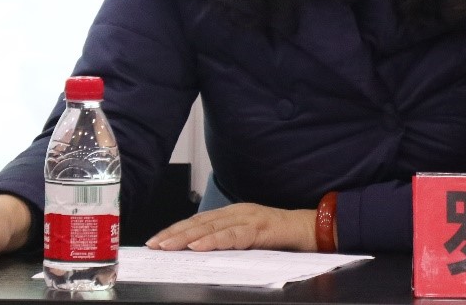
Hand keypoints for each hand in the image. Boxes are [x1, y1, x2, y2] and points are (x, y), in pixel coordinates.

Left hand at [146, 203, 316, 251]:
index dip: (176, 230)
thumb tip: (199, 253)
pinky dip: (215, 240)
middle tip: (154, 244)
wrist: (310, 229)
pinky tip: (199, 246)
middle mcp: (237, 212)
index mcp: (232, 214)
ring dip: (187, 237)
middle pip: (199, 222)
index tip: (156, 240)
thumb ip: (227, 241)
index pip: (198, 221)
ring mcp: (248, 217)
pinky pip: (233, 235)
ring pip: (212, 227)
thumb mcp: (247, 238)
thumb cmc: (279, 237)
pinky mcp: (259, 228)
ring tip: (168, 245)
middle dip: (174, 234)